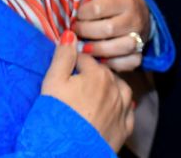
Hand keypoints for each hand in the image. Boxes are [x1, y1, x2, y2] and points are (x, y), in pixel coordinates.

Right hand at [42, 31, 133, 150]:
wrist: (66, 151)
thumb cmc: (56, 116)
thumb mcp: (52, 82)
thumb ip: (63, 56)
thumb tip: (70, 34)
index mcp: (98, 74)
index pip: (87, 59)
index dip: (75, 63)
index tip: (68, 69)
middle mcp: (116, 89)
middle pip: (105, 73)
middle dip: (93, 75)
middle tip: (77, 85)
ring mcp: (123, 110)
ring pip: (121, 91)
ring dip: (111, 89)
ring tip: (95, 95)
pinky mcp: (124, 130)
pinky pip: (127, 113)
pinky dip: (121, 109)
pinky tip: (111, 111)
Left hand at [73, 0, 150, 71]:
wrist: (141, 12)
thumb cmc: (114, 0)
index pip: (97, 8)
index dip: (81, 14)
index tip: (75, 16)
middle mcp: (133, 17)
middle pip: (106, 29)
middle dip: (85, 33)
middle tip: (74, 32)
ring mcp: (139, 37)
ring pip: (118, 48)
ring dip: (96, 50)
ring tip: (82, 48)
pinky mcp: (140, 53)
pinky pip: (127, 63)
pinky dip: (111, 64)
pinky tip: (98, 59)